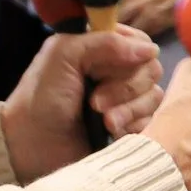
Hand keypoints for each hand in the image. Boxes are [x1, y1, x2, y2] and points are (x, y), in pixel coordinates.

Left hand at [1, 27, 163, 181]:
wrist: (36, 150)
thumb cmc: (42, 100)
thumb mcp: (62, 56)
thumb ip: (103, 42)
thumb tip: (150, 50)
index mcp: (99, 47)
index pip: (137, 40)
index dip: (128, 54)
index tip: (102, 69)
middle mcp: (116, 70)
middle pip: (150, 67)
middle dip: (125, 87)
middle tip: (95, 102)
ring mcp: (127, 98)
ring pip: (154, 94)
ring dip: (128, 109)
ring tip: (104, 122)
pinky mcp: (133, 124)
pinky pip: (152, 118)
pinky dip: (133, 125)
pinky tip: (112, 132)